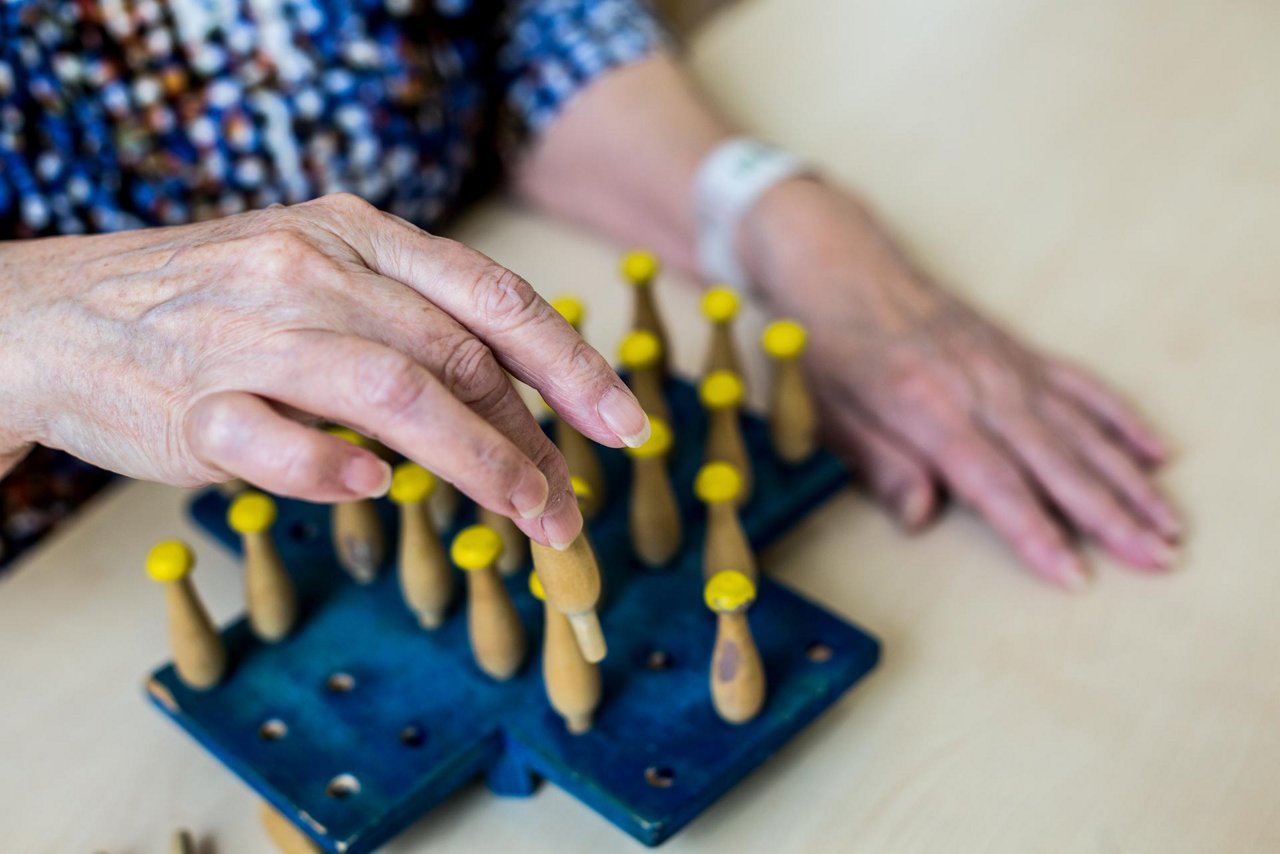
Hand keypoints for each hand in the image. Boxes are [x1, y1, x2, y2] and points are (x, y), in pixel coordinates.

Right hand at [0, 193, 650, 548]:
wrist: (59, 315)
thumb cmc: (216, 302)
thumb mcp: (320, 271)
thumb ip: (411, 318)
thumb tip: (517, 404)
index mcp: (355, 234)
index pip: (490, 297)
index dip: (571, 363)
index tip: (625, 423)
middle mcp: (310, 271)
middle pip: (456, 355)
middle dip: (533, 437)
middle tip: (570, 504)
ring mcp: (249, 336)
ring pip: (392, 395)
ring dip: (478, 464)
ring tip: (527, 516)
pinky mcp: (194, 405)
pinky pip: (281, 446)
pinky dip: (337, 474)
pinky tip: (372, 493)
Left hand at [741, 179, 1179, 588]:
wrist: (842, 270)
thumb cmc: (830, 349)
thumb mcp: (831, 416)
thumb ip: (880, 466)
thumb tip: (921, 516)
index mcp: (928, 408)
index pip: (995, 484)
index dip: (1036, 533)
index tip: (1075, 576)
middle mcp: (982, 386)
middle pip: (1058, 463)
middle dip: (1111, 518)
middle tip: (1158, 561)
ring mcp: (1008, 366)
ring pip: (1084, 430)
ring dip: (1131, 480)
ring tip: (1169, 524)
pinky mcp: (1020, 352)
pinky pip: (1084, 388)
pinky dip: (1123, 420)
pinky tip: (1158, 452)